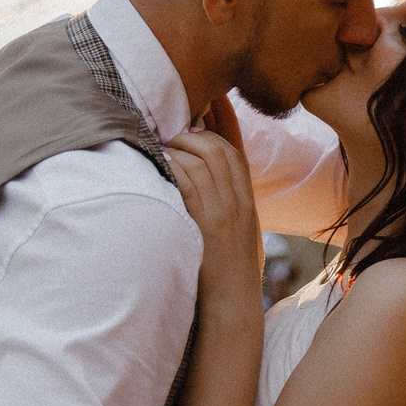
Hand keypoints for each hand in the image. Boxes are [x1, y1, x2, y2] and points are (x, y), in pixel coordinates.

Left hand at [167, 102, 260, 305]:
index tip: (211, 99)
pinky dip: (173, 167)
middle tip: (172, 129)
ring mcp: (226, 211)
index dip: (224, 120)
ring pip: (205, 159)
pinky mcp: (208, 223)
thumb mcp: (231, 233)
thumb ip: (219, 204)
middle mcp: (240, 202)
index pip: (237, 149)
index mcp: (246, 201)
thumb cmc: (223, 274)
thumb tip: (192, 179)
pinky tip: (159, 164)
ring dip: (179, 147)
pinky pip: (189, 181)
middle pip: (221, 148)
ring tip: (160, 146)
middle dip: (195, 131)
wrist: (232, 306)